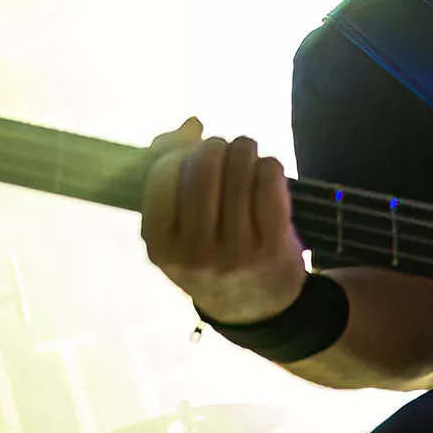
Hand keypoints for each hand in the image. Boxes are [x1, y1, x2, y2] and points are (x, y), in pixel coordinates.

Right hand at [139, 118, 307, 324]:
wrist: (256, 309)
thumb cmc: (209, 255)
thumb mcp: (175, 228)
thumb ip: (169, 170)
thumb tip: (192, 123)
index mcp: (160, 245)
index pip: (162, 174)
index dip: (179, 151)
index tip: (192, 153)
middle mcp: (194, 252)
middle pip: (203, 166)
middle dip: (216, 146)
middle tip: (224, 150)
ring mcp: (235, 251)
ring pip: (240, 167)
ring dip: (244, 149)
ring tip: (246, 153)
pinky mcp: (272, 245)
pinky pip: (269, 179)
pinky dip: (268, 164)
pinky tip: (265, 171)